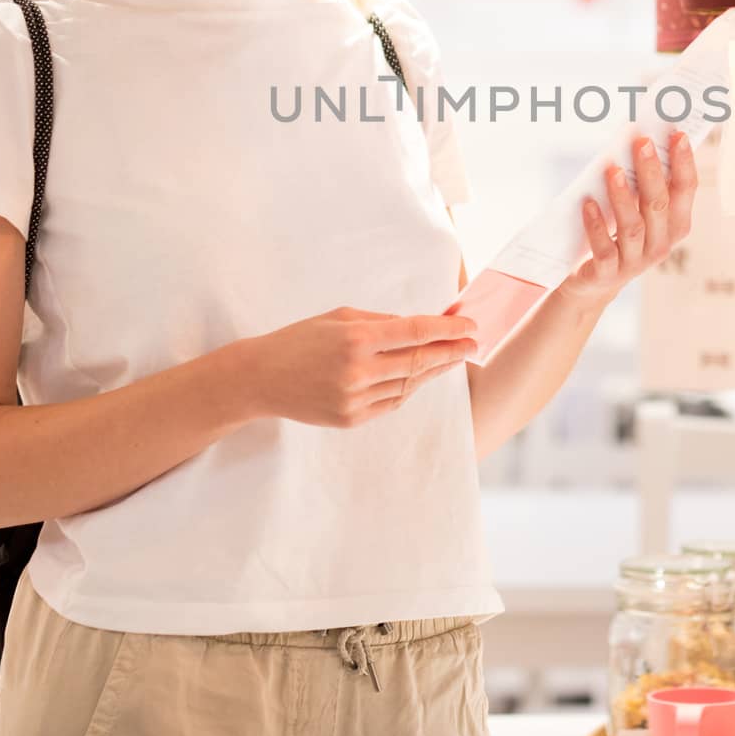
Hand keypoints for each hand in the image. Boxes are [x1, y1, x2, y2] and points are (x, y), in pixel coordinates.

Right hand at [245, 306, 477, 428]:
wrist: (260, 378)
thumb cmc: (300, 339)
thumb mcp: (339, 316)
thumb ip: (381, 321)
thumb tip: (418, 326)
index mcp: (357, 338)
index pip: (415, 332)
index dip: (447, 329)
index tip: (470, 326)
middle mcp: (359, 370)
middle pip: (419, 361)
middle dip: (451, 352)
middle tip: (474, 345)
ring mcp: (355, 398)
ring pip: (409, 384)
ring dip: (433, 371)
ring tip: (451, 359)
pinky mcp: (351, 419)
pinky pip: (392, 402)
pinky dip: (409, 388)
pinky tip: (421, 377)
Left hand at [560, 131, 697, 301]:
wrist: (594, 281)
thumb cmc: (617, 233)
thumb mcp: (635, 209)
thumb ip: (641, 183)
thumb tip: (636, 140)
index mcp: (675, 224)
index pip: (686, 191)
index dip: (684, 163)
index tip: (677, 135)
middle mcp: (661, 244)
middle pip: (659, 205)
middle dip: (652, 172)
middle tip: (642, 143)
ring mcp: (635, 261)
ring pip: (633, 226)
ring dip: (623, 197)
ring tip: (612, 171)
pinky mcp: (609, 273)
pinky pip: (604, 248)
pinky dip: (596, 225)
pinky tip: (587, 204)